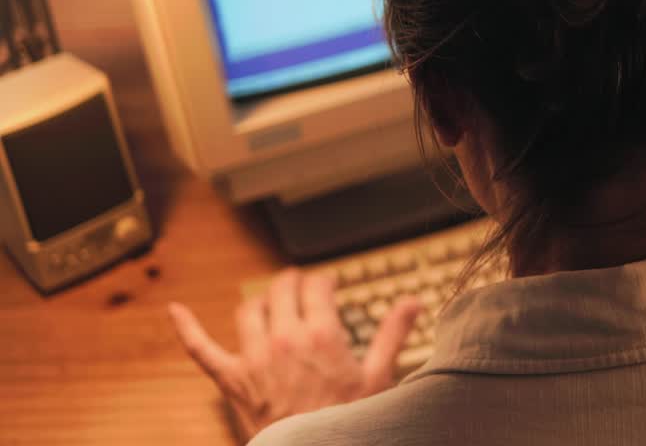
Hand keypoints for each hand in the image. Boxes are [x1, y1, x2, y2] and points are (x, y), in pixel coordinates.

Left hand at [168, 269, 419, 440]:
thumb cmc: (346, 421)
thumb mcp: (378, 378)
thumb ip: (392, 334)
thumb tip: (412, 302)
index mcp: (321, 335)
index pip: (317, 288)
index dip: (324, 282)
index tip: (330, 285)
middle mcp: (284, 339)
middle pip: (282, 291)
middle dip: (293, 283)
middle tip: (301, 285)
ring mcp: (253, 358)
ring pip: (249, 310)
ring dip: (261, 300)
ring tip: (271, 301)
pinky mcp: (231, 380)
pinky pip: (202, 349)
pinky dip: (187, 328)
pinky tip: (176, 310)